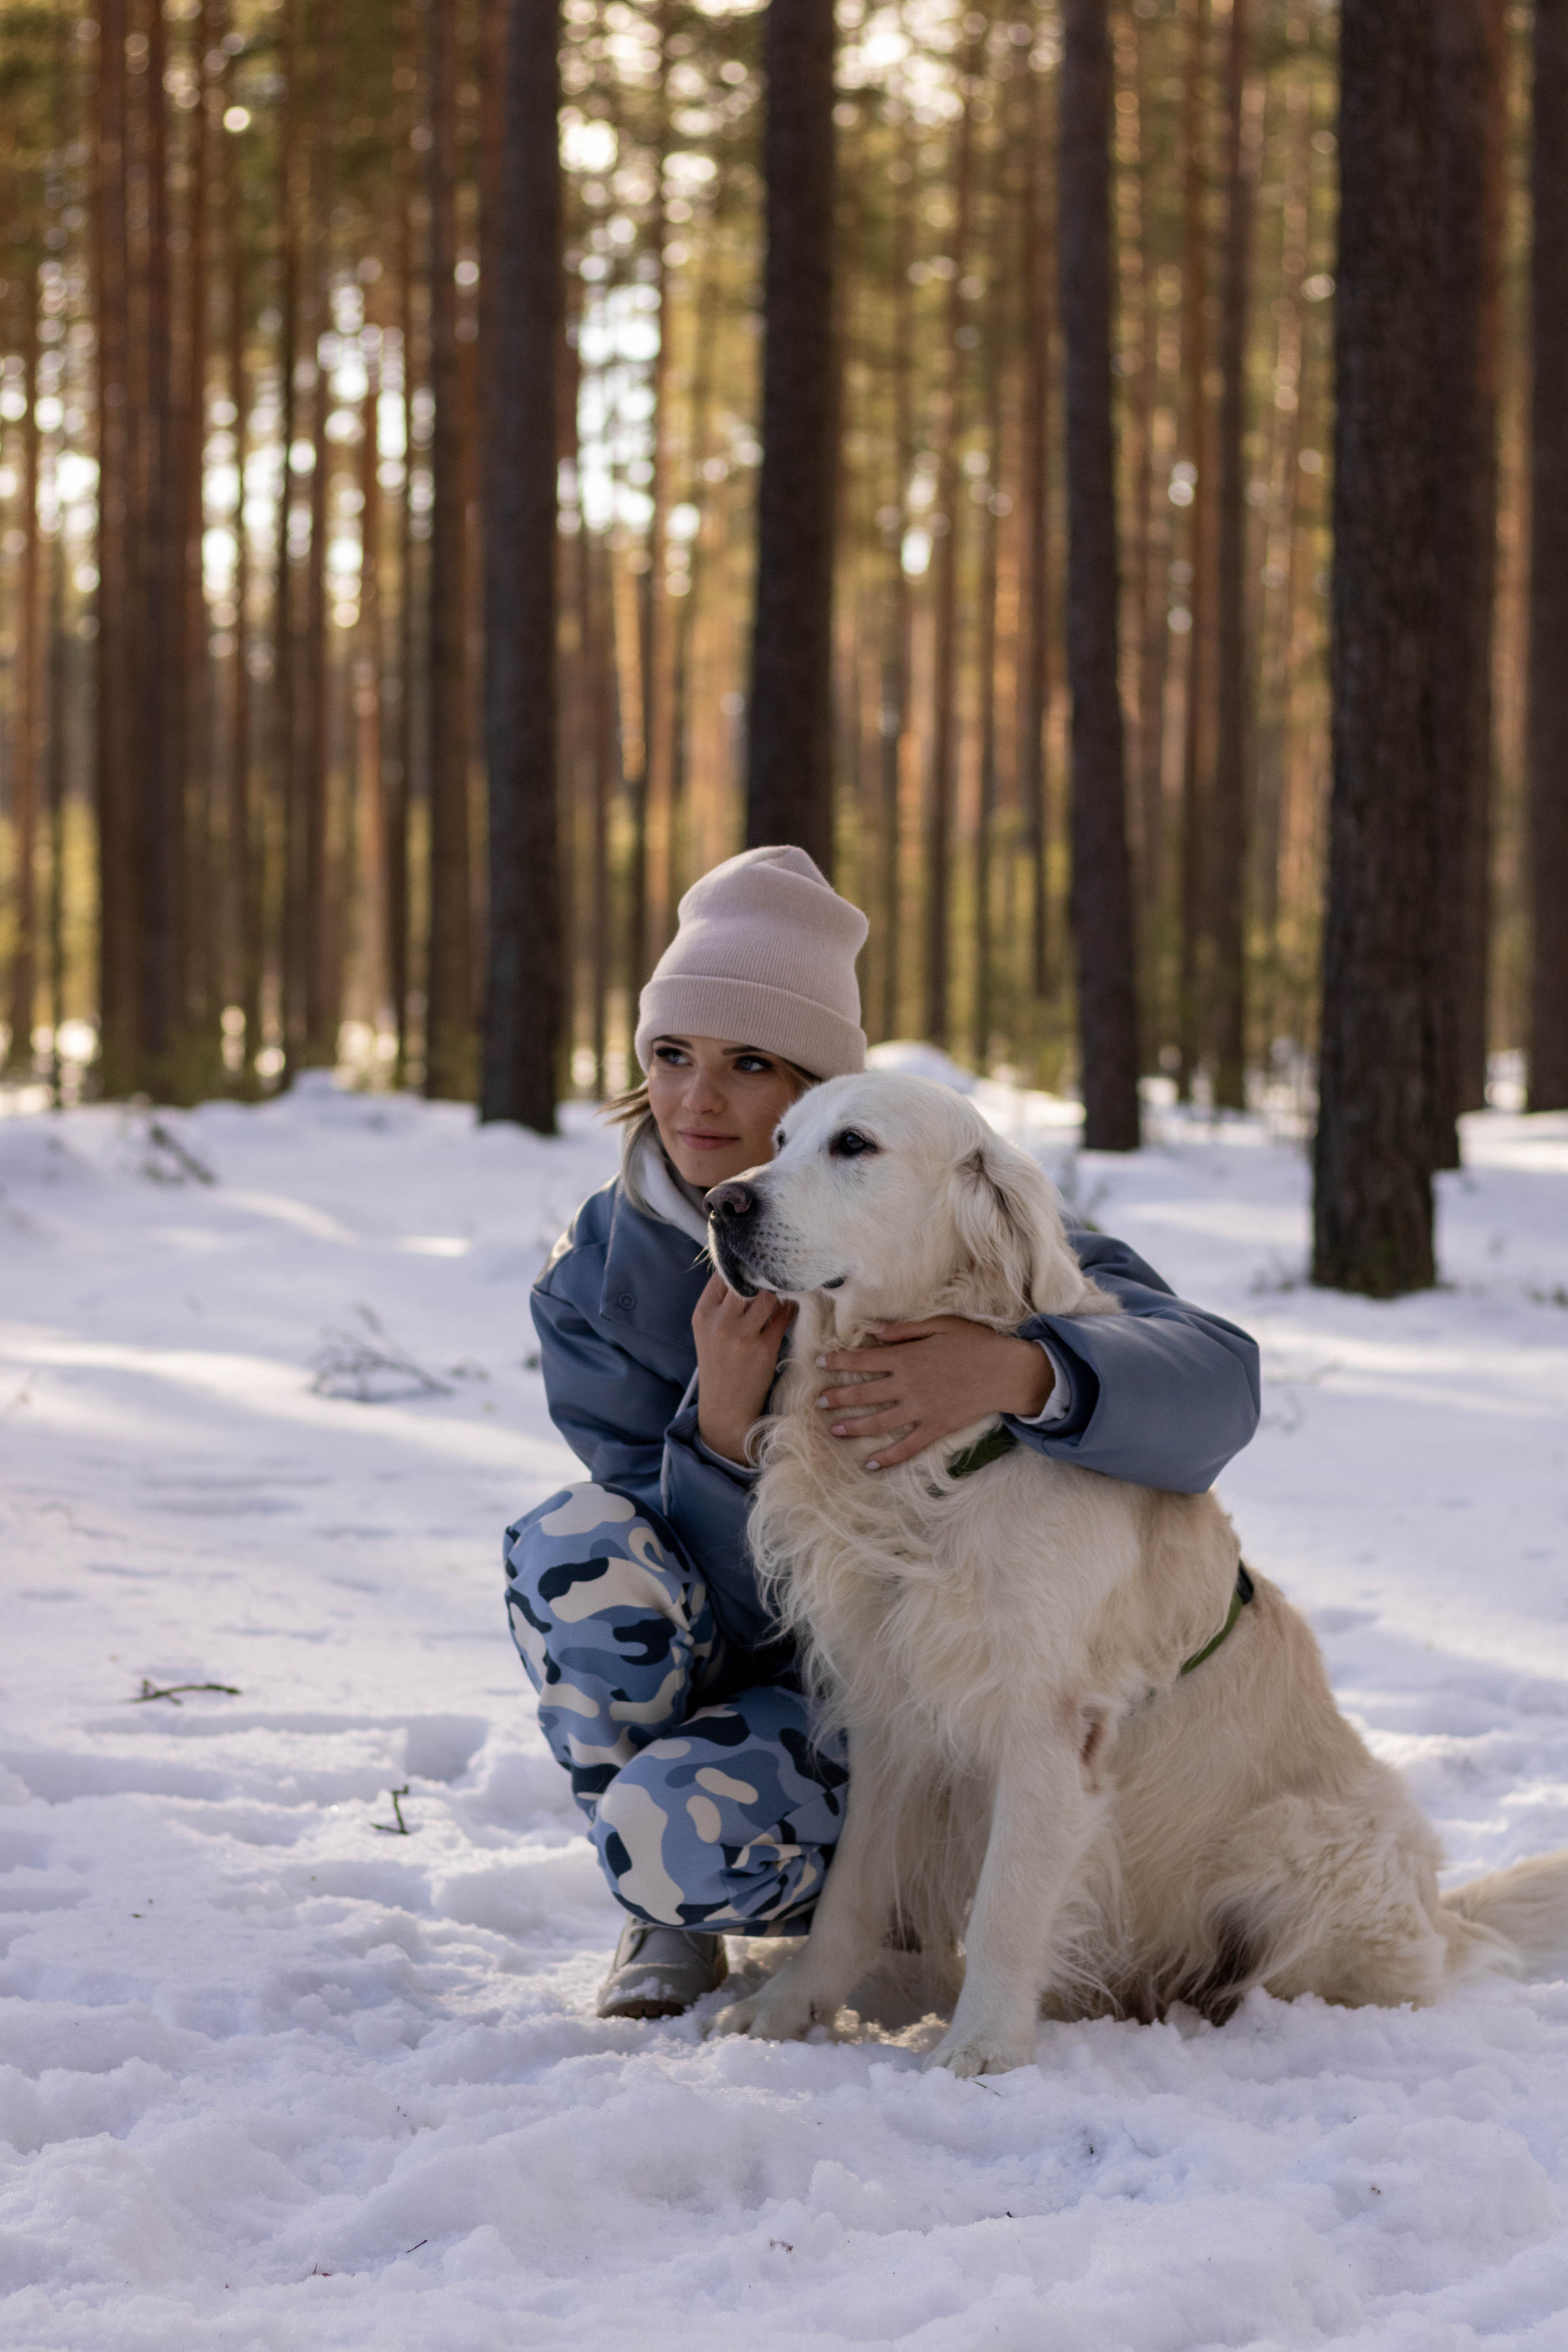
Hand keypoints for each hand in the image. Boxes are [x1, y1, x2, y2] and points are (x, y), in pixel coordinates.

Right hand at [694, 1271, 795, 1464]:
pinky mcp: (764, 1349)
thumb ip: (721, 1303)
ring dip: (779, 1291)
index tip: (755, 1264)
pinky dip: (790, 1308)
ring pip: (768, 1296)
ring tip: (787, 1289)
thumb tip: (748, 1269)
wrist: (725, 1407)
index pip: (722, 1274)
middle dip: (762, 1275)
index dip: (741, 1266)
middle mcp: (720, 1322)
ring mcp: (742, 1336)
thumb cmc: (720, 1364)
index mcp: (702, 1314)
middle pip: (746, 1281)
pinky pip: (784, 1316)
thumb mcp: (708, 1331)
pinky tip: (794, 1306)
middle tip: (777, 1273)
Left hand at [815, 1316, 1050, 1470]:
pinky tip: (870, 1465)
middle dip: (838, 1396)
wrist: (1007, 1372)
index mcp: (907, 1357)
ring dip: (853, 1426)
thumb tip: (874, 1333)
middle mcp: (908, 1384)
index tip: (819, 1362)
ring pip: (878, 1421)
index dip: (838, 1361)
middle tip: (818, 1401)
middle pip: (864, 1392)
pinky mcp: (935, 1427)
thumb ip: (905, 1330)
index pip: (862, 1360)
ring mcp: (921, 1409)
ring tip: (834, 1429)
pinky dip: (888, 1458)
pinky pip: (907, 1447)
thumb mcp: (941, 1324)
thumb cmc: (976, 1343)